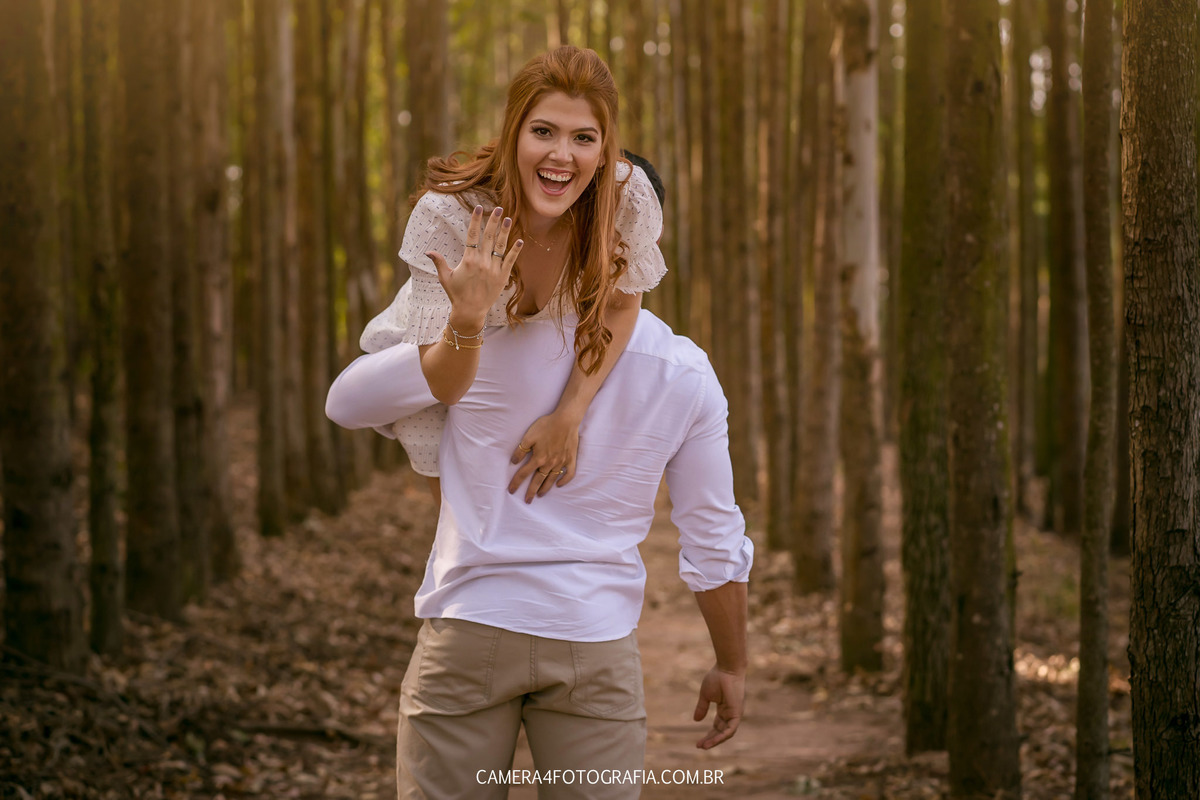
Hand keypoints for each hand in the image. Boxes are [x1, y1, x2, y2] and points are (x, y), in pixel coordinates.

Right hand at [426, 205, 522, 327]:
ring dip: (505, 232)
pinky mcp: (503, 277)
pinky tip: (520, 240)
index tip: (479, 208)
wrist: (470, 311)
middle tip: (499, 209)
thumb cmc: (456, 294)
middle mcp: (482, 262)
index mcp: (468, 260)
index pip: (472, 235)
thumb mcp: (445, 277)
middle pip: (489, 237)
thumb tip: (428, 251)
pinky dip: (515, 251)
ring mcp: (494, 269)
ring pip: (500, 246)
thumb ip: (439, 262)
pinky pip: (510, 261)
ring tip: (509, 219)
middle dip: (494, 221)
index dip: (476, 220)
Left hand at [507, 411, 581, 502]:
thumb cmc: (546, 426)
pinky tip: (559, 485)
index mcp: (538, 458)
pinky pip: (569, 474)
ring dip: (545, 488)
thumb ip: (520, 450)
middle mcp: (549, 463)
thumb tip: (514, 462)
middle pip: (538, 481)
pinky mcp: (570, 459)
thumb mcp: (529, 436)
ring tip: (540, 495)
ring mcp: (561, 462)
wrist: (566, 420)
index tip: (511, 491)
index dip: (516, 483)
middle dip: (531, 492)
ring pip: (552, 479)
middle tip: (527, 501)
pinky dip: (564, 481)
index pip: (524, 474)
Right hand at [692, 666, 743, 749]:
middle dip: (710, 740)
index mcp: (724, 709)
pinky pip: (731, 729)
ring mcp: (735, 714)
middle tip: (699, 746)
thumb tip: (696, 720)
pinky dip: (722, 736)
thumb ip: (702, 708)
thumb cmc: (717, 678)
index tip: (698, 742)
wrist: (726, 668)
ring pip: (726, 733)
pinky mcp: (737, 713)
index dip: (708, 735)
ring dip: (715, 741)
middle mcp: (730, 714)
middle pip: (720, 732)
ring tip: (704, 746)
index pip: (717, 727)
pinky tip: (713, 741)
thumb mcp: (705, 695)